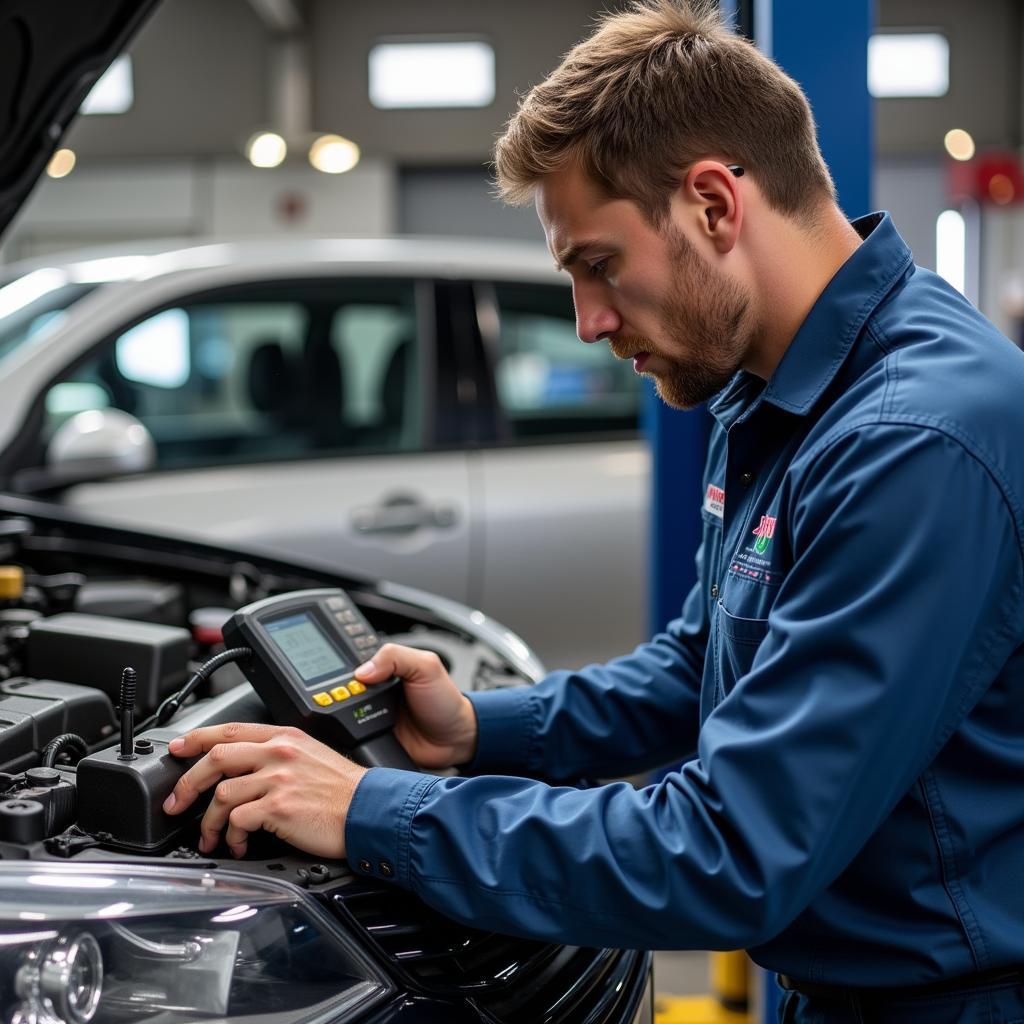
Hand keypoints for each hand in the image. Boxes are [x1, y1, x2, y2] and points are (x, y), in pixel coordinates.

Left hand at [162, 722, 366, 858]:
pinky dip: (231, 837)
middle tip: (177, 803)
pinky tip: (238, 845)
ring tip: (209, 837)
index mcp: (285, 737)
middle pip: (216, 759)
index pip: (231, 730)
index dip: (197, 739)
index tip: (178, 749)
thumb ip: (279, 755)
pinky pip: (237, 821)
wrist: (369, 809)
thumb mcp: (312, 755)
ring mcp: (278, 779)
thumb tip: (245, 769)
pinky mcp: (278, 807)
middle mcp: (279, 753)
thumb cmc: (344, 790)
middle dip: (188, 783)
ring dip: (207, 821)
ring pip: (221, 794)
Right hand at [354, 644, 477, 767]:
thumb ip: (396, 657)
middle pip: (342, 689)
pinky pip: (351, 736)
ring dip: (342, 717)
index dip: (344, 668)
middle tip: (357, 699)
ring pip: (342, 714)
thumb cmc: (445, 700)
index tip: (349, 679)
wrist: (454, 739)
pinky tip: (354, 735)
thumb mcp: (427, 667)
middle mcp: (374, 691)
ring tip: (357, 716)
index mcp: (385, 668)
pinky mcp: (369, 738)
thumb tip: (363, 670)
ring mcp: (370, 715)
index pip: (353, 663)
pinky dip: (349, 736)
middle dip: (341, 695)